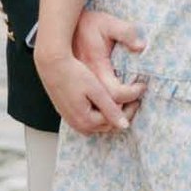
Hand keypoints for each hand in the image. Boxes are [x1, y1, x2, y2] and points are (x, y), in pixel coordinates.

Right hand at [35, 11, 144, 135]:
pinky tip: (103, 99)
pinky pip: (88, 117)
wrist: (52, 64)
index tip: (138, 96)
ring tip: (120, 98)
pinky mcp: (68, 112)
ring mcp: (72, 119)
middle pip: (107, 125)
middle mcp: (78, 124)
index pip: (115, 122)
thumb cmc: (73, 72)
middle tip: (132, 99)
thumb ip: (111, 109)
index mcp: (87, 121)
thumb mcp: (96, 90)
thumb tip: (124, 126)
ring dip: (109, 113)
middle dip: (121, 113)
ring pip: (98, 122)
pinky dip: (98, 111)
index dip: (129, 109)